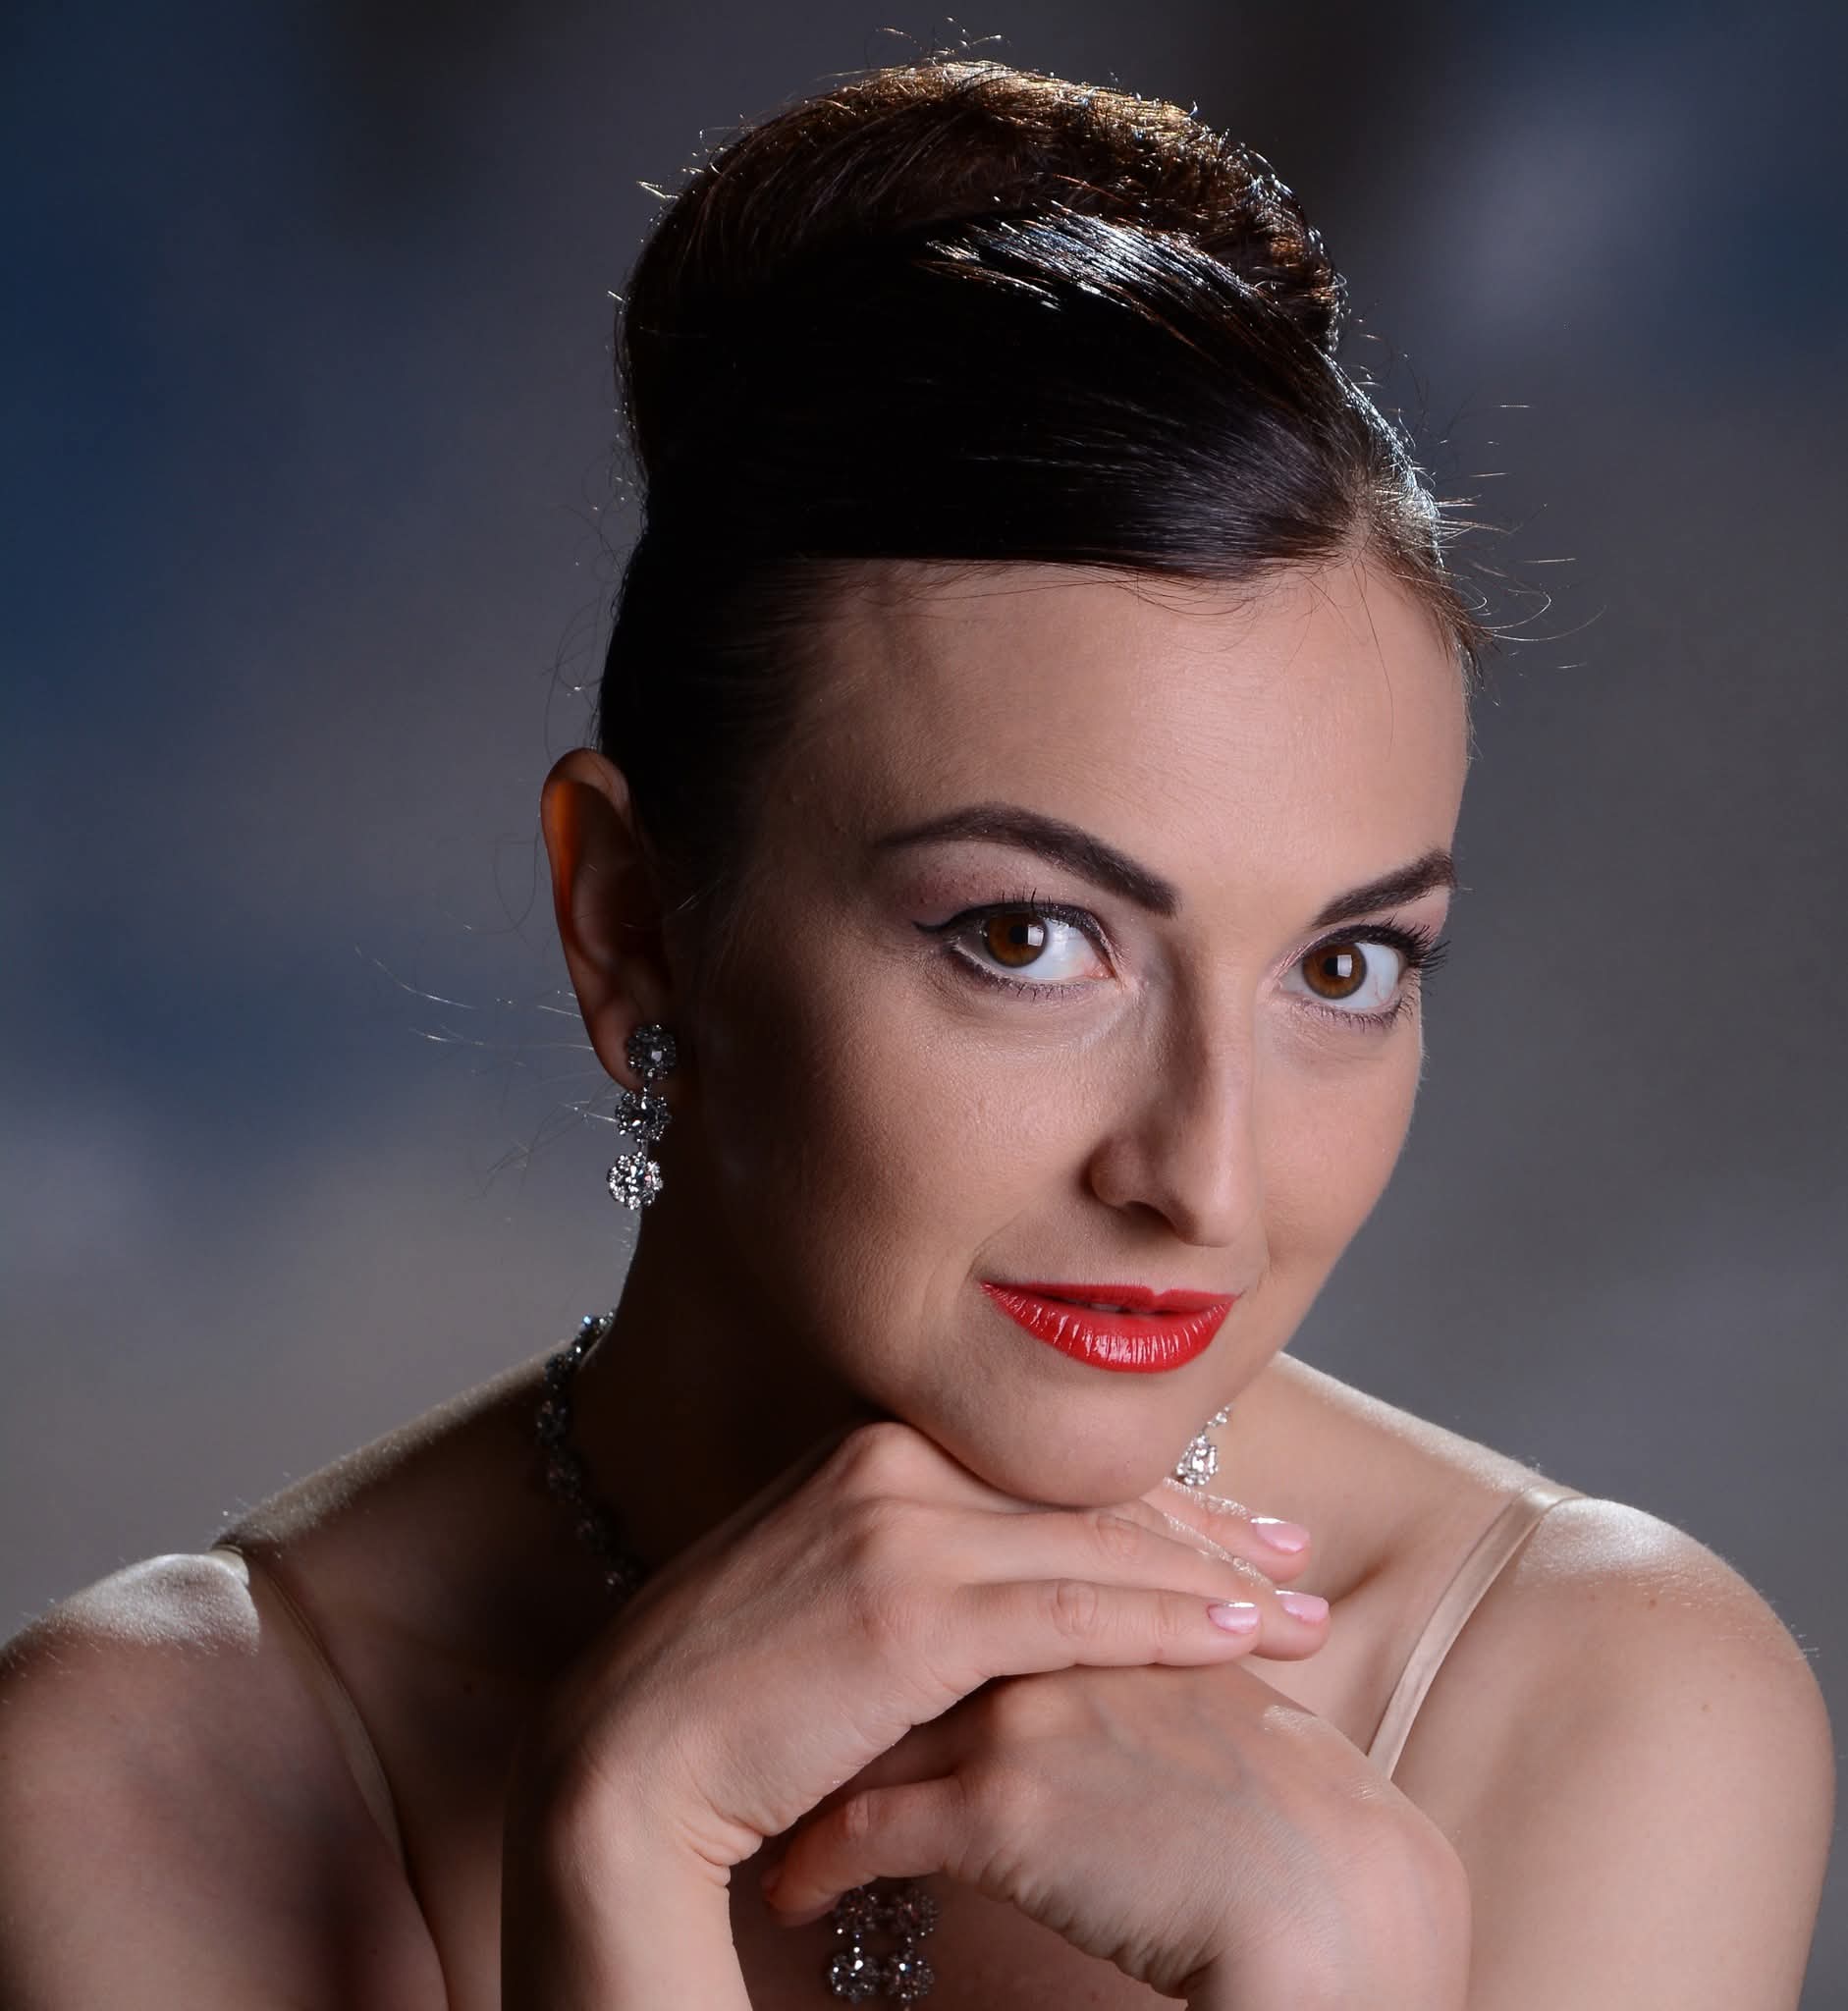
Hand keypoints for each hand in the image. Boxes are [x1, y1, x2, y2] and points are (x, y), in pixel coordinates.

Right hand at [506, 1424, 1327, 1903]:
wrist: (621, 1761)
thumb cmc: (723, 1698)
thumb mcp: (823, 1596)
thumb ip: (912, 1564)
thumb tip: (1008, 1595)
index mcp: (872, 1446)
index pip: (1046, 1472)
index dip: (1151, 1500)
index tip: (1231, 1527)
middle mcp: (894, 1462)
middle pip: (1088, 1496)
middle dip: (1208, 1534)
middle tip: (1297, 1560)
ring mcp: (902, 1524)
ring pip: (1098, 1548)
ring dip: (1216, 1582)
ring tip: (1301, 1615)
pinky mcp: (913, 1606)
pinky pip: (1073, 1610)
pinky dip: (1170, 1624)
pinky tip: (1240, 1642)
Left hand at [759, 1478, 1469, 2006]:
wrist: (1332, 1893)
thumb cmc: (1284, 1812)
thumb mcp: (1198, 1708)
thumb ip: (1133, 1671)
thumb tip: (1085, 1702)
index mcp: (1091, 1602)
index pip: (958, 1586)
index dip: (892, 1618)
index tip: (833, 1652)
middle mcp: (1043, 1637)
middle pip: (895, 1636)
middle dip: (828, 1681)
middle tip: (774, 1709)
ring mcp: (1019, 1711)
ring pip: (866, 1729)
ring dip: (805, 1774)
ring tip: (761, 1797)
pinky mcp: (1003, 1808)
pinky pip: (867, 1834)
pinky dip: (815, 1866)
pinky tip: (784, 1897)